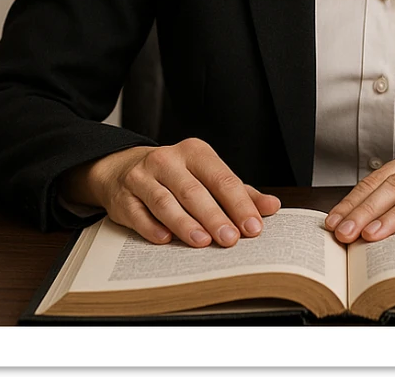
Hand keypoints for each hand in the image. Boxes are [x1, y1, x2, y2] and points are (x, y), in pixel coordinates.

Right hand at [62, 138, 280, 247]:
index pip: (222, 178)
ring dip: (185, 223)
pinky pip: (138, 213)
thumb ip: (239, 193)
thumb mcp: (207, 176)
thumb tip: (272, 207)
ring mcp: (142, 178)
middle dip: (215, 216)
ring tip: (202, 242)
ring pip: (165, 202)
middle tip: (231, 239)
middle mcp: (168, 160)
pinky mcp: (123, 197)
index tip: (254, 227)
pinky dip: (151, 227)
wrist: (123, 169)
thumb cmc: (176, 177)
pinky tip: (165, 239)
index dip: (239, 204)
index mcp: (195, 152)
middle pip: (194, 191)